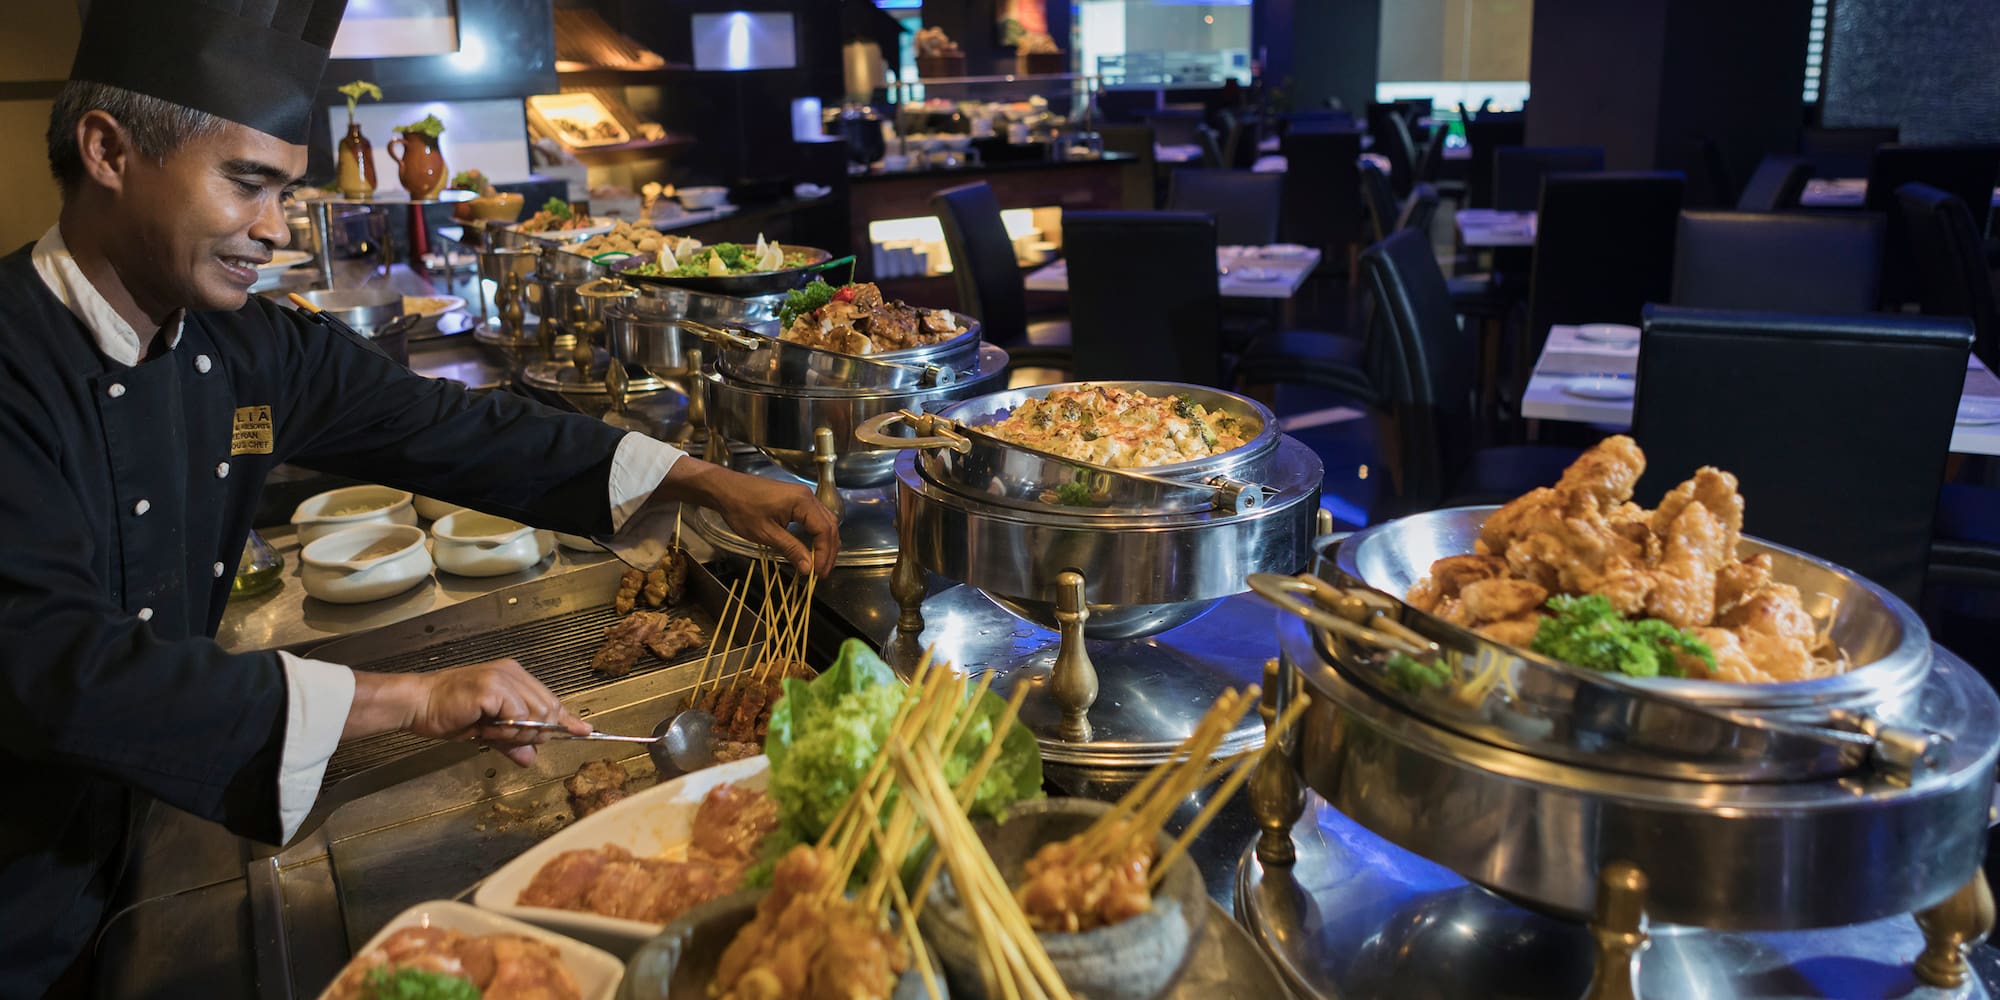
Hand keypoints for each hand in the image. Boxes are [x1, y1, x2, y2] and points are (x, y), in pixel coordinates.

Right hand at [404, 659, 589, 766]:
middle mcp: (513, 673)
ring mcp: (503, 678)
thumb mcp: (488, 731)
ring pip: (536, 713)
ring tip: (492, 731)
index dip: (565, 719)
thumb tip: (532, 758)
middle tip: (508, 738)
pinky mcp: (493, 688)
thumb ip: (512, 741)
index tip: (583, 731)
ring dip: (518, 733)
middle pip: (549, 708)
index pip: (550, 700)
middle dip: (535, 731)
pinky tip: (487, 728)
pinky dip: (506, 730)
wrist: (419, 704)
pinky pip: (517, 717)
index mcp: (515, 678)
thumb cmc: (449, 713)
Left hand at [675, 460, 839, 575]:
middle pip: (829, 525)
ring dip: (825, 543)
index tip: (817, 574)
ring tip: (819, 564)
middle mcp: (808, 496)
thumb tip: (808, 569)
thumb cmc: (742, 509)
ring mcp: (803, 496)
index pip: (824, 530)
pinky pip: (815, 518)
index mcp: (802, 501)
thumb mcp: (766, 533)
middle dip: (828, 551)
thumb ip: (791, 549)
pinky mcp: (796, 499)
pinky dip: (818, 534)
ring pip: (825, 521)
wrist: (726, 489)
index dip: (823, 554)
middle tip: (822, 573)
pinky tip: (813, 548)